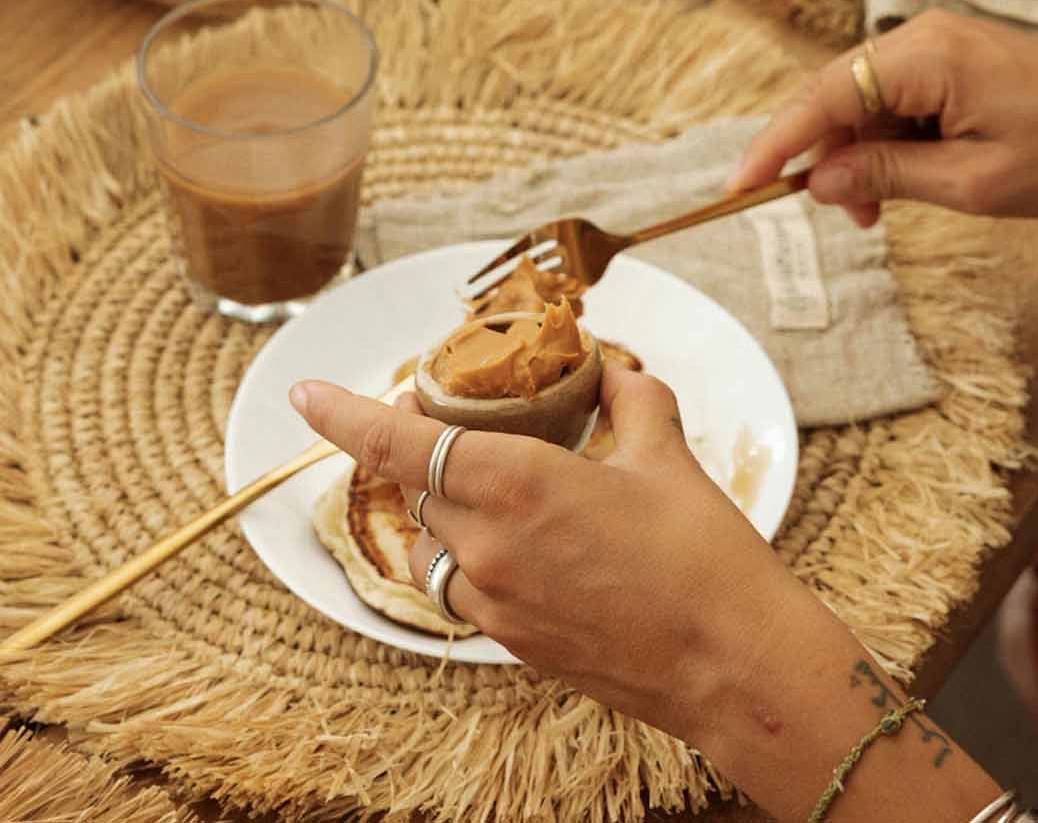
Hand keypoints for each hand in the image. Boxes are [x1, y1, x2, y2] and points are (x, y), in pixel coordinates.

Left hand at [289, 368, 796, 750]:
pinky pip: (462, 586)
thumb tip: (612, 370)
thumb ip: (631, 398)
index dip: (345, 416)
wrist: (734, 666)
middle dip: (421, 448)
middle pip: (417, 486)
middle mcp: (490, 545)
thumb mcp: (668, 455)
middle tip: (450, 415)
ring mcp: (495, 603)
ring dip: (444, 507)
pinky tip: (525, 540)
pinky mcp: (512, 643)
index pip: (402, 444)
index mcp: (520, 484)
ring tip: (489, 482)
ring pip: (432, 541)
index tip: (303, 392)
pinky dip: (472, 553)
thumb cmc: (705, 557)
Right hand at [733, 10, 1037, 227]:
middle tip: (837, 216)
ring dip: (860, 156)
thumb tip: (819, 183)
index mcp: (925, 56)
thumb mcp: (973, 182)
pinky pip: (895, 98)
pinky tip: (901, 182)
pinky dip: (887, 142)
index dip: (777, 143)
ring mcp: (936, 44)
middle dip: (825, 157)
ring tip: (878, 213)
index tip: (742, 185)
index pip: (823, 96)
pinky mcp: (951, 59)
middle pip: (836, 94)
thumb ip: (887, 177)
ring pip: (863, 100)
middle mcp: (921, 36)